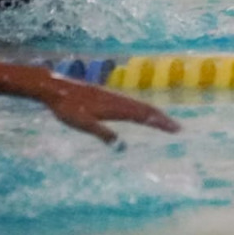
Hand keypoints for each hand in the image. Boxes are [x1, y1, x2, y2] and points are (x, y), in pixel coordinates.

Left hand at [45, 78, 179, 142]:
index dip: (160, 122)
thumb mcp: (83, 124)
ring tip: (165, 122)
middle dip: (162, 119)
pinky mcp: (108, 97)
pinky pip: (131, 104)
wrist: (55, 88)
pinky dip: (142, 110)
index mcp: (116, 107)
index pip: (144, 115)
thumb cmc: (68, 108)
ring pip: (139, 105)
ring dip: (154, 114)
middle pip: (146, 109)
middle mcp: (119, 100)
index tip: (176, 129)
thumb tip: (122, 146)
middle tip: (178, 128)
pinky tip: (140, 114)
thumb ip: (102, 134)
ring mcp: (114, 97)